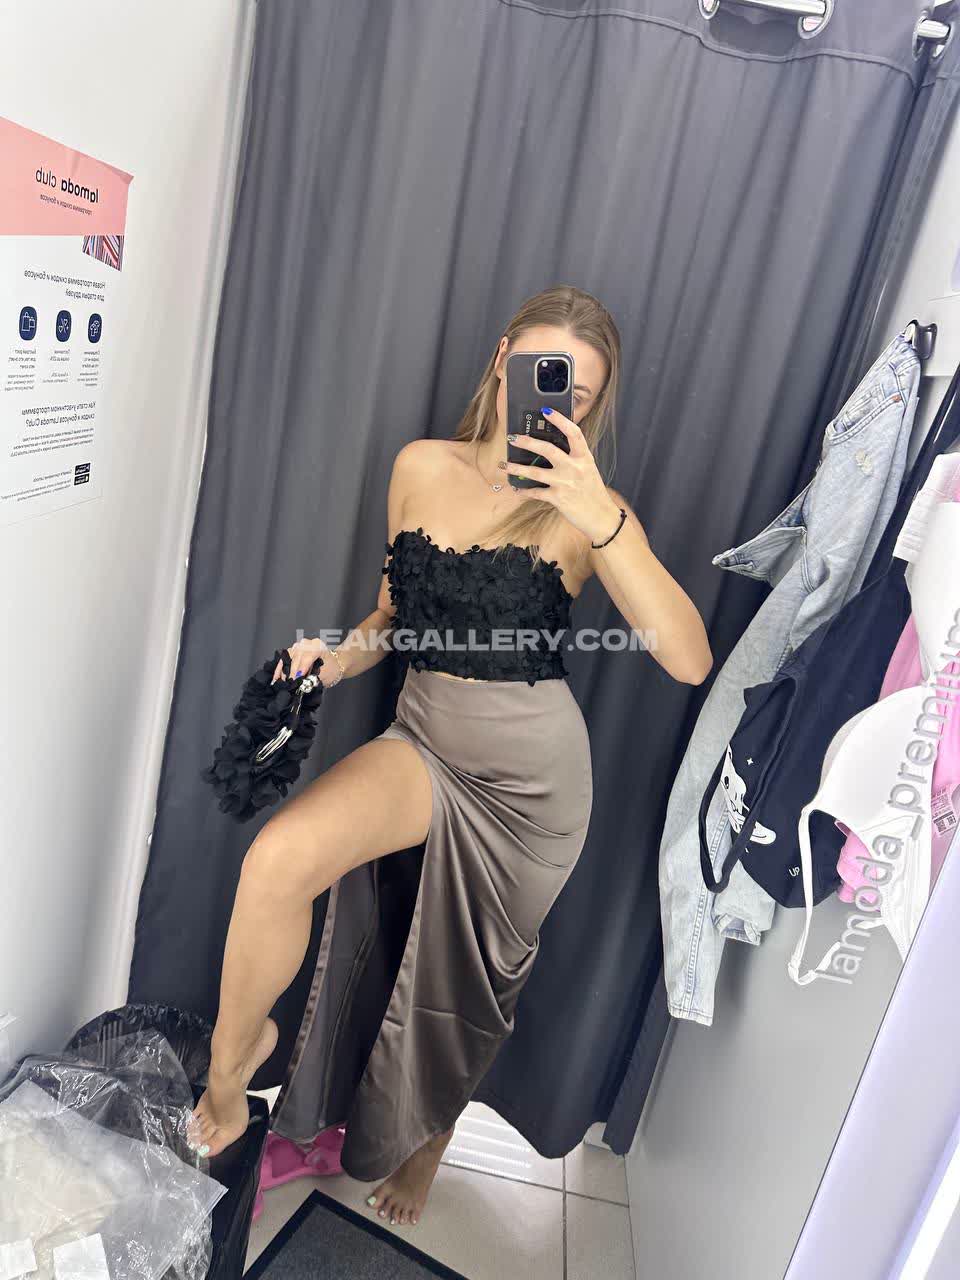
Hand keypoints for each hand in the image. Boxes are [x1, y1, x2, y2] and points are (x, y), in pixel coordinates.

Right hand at [272, 637, 342, 687]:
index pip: (307, 656)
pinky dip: (281, 668)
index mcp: (318, 646)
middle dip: (291, 672)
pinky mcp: (294, 650)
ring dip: (283, 670)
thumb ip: (313, 678)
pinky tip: (276, 677)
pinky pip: (285, 658)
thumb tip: (302, 684)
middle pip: (296, 656)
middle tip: (288, 684)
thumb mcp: (326, 675)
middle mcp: (307, 643)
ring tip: (280, 682)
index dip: (301, 668)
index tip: (297, 678)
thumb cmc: (332, 670)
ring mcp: (299, 646)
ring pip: (288, 657)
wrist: (334, 664)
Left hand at [504, 408, 622, 543]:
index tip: (546, 410)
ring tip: (504, 465)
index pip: (573, 433)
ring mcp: (565, 482)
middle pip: (548, 449)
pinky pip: (535, 492)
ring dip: (516, 468)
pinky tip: (516, 488)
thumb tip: (551, 449)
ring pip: (535, 472)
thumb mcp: (588, 470)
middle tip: (513, 438)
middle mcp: (574, 467)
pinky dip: (524, 491)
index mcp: (584, 457)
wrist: (601, 516)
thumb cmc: (593, 492)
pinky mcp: (558, 498)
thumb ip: (573, 458)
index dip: (559, 420)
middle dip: (527, 442)